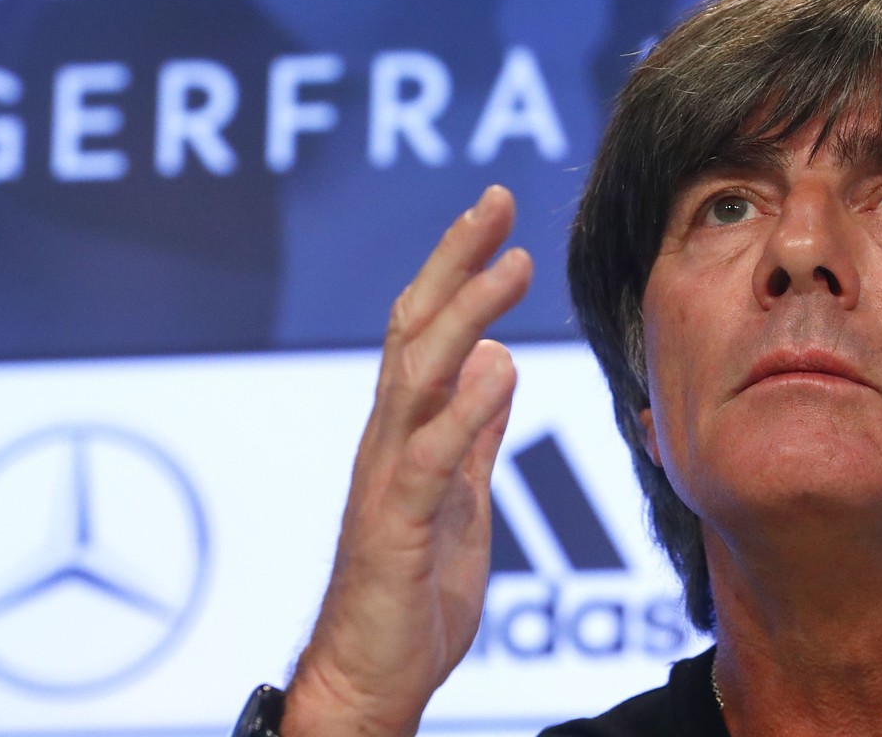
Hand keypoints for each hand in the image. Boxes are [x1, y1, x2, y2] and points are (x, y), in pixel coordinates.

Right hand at [282, 186, 532, 736]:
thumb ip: (473, 432)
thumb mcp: (460, 497)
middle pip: (413, 329)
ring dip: (463, 315)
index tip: (496, 217)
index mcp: (407, 430)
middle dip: (453, 261)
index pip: (427, 330)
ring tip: (510, 264)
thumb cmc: (411, 593)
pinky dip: (462, 412)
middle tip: (494, 202)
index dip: (457, 268)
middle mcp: (388, 440)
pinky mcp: (395, 528)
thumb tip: (498, 364)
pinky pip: (427, 459)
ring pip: (416, 377)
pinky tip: (500, 371)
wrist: (371, 679)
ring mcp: (387, 479)